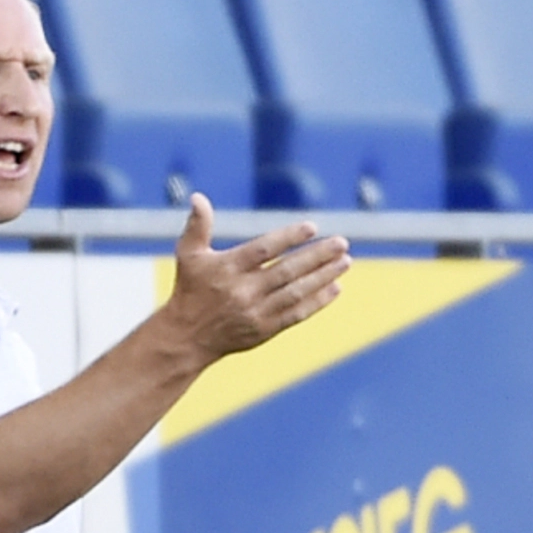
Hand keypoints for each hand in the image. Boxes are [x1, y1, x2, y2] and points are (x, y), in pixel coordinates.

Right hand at [165, 192, 350, 363]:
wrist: (188, 336)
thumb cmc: (190, 288)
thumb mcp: (188, 255)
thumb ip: (197, 225)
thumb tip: (198, 197)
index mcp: (227, 268)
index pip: (263, 250)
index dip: (288, 237)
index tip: (312, 227)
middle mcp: (243, 291)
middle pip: (286, 271)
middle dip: (317, 256)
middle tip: (342, 243)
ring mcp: (255, 312)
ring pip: (296, 292)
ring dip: (324, 277)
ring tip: (345, 261)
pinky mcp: (264, 330)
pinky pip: (296, 314)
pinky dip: (318, 301)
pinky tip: (336, 288)